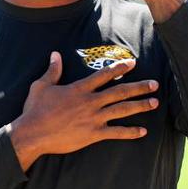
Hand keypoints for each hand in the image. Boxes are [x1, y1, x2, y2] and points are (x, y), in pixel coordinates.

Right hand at [9, 51, 158, 170]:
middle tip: (154, 84)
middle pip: (120, 91)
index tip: (133, 63)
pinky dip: (130, 132)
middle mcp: (90, 102)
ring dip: (140, 106)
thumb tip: (55, 54)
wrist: (32, 133)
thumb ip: (52, 70)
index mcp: (79, 89)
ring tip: (154, 103)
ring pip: (122, 110)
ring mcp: (93, 118)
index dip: (120, 68)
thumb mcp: (41, 86)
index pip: (104, 75)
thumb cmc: (35, 110)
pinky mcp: (93, 134)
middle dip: (139, 87)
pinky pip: (116, 132)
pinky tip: (143, 131)